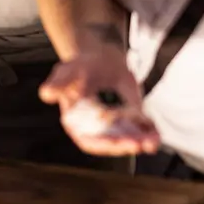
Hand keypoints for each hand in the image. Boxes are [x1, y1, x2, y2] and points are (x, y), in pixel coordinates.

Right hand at [40, 48, 160, 155]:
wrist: (100, 58)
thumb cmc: (80, 66)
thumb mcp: (68, 71)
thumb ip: (58, 84)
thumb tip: (46, 93)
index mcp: (76, 123)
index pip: (90, 141)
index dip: (105, 145)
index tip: (119, 144)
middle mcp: (96, 130)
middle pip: (112, 143)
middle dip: (126, 144)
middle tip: (141, 143)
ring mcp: (114, 126)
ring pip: (129, 139)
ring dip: (142, 142)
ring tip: (153, 141)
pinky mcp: (130, 120)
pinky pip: (140, 130)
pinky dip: (149, 133)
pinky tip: (157, 134)